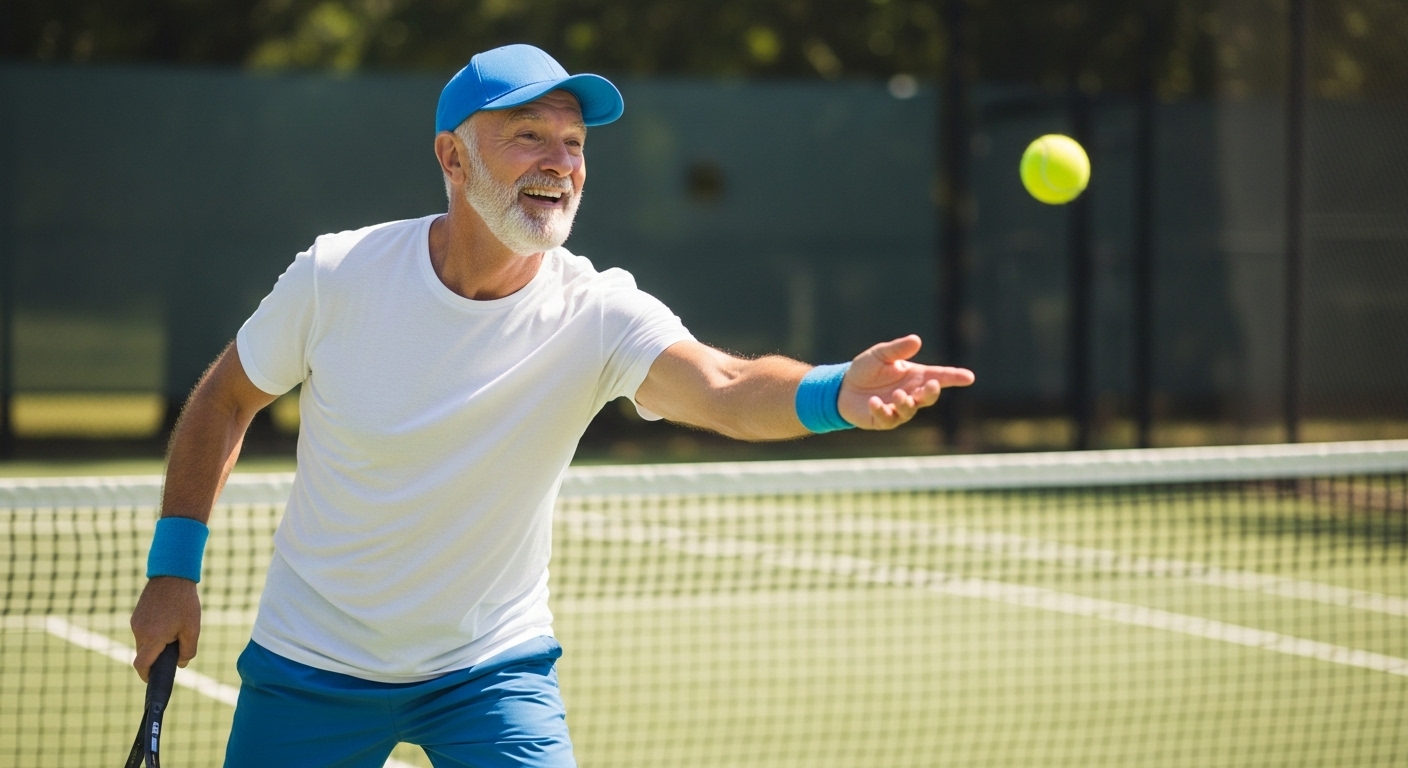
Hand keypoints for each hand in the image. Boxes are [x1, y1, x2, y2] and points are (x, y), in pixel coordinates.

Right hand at [130, 576, 201, 681]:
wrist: (172, 575)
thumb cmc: (185, 602)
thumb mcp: (193, 628)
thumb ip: (188, 650)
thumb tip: (180, 664)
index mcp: (152, 638)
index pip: (141, 665)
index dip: (147, 676)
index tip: (155, 679)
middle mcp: (139, 632)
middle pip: (143, 655)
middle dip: (157, 658)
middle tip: (175, 650)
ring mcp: (135, 623)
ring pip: (144, 643)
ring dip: (156, 644)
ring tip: (175, 630)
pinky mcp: (136, 615)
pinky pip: (143, 631)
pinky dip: (153, 633)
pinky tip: (168, 622)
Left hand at [838, 335, 974, 429]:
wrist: (843, 386)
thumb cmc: (866, 369)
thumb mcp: (880, 354)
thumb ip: (897, 349)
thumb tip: (917, 340)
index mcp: (914, 376)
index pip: (939, 376)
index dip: (954, 377)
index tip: (969, 377)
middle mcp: (910, 393)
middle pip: (929, 397)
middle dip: (932, 393)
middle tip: (932, 385)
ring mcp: (898, 408)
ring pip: (910, 410)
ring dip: (907, 403)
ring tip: (897, 394)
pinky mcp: (883, 420)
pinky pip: (888, 419)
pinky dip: (882, 410)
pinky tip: (873, 402)